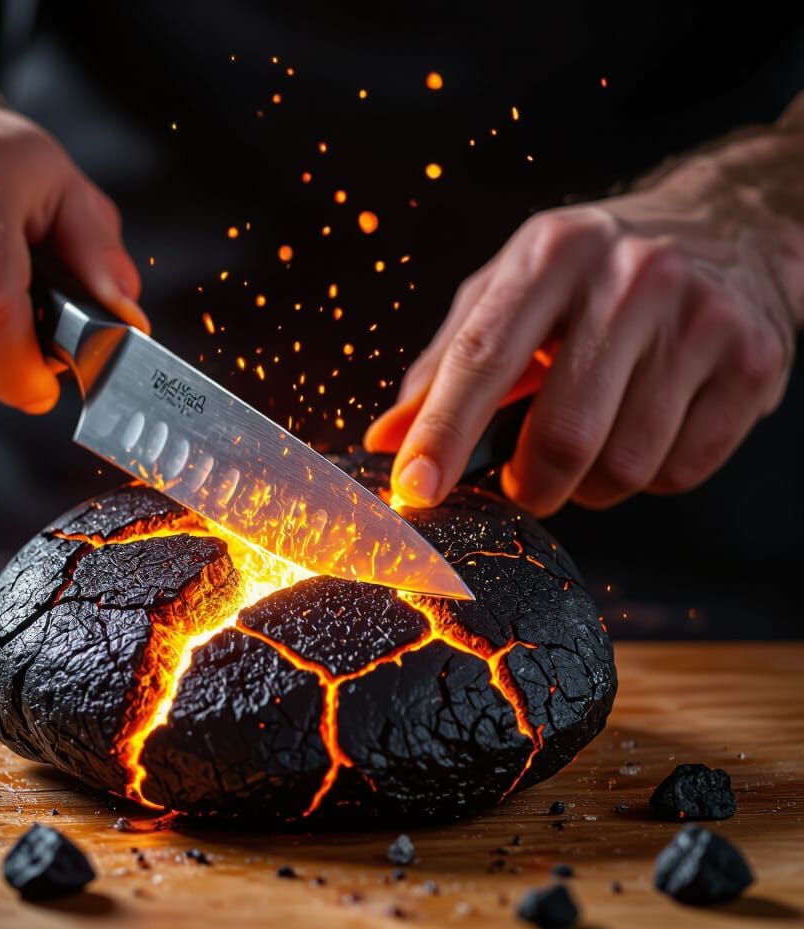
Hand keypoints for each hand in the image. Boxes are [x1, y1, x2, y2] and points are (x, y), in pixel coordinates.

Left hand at [365, 178, 795, 514]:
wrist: (730, 225)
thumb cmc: (596, 272)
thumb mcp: (513, 290)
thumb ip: (447, 365)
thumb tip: (387, 441)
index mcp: (552, 254)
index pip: (482, 357)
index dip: (443, 433)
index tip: (415, 490)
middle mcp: (632, 277)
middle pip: (562, 436)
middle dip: (528, 486)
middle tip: (522, 482)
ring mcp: (702, 319)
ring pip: (623, 467)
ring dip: (589, 486)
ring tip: (592, 444)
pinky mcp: (754, 363)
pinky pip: (678, 473)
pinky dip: (648, 476)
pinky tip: (647, 430)